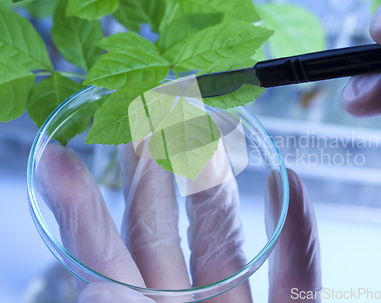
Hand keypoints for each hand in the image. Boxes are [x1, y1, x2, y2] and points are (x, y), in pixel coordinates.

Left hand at [37, 143, 320, 301]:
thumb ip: (104, 275)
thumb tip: (67, 211)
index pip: (106, 251)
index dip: (86, 200)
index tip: (64, 150)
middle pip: (164, 232)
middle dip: (156, 171)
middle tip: (145, 118)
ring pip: (226, 243)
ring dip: (220, 188)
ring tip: (211, 135)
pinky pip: (299, 277)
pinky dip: (300, 236)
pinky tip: (292, 186)